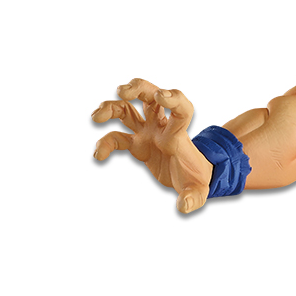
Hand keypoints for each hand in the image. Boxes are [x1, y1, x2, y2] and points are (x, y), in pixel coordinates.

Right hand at [92, 78, 212, 212]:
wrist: (191, 176)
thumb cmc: (196, 179)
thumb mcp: (199, 191)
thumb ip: (193, 198)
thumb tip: (184, 206)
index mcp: (178, 135)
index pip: (181, 109)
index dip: (172, 98)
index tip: (160, 96)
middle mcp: (162, 128)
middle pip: (150, 96)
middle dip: (138, 88)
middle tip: (122, 91)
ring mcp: (148, 133)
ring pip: (128, 109)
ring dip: (111, 107)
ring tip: (96, 117)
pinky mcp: (137, 144)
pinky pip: (117, 137)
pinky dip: (106, 143)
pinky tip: (99, 155)